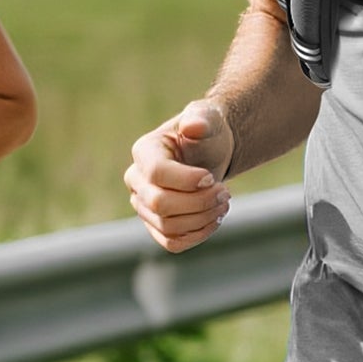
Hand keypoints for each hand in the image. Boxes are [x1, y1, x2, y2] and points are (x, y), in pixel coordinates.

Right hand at [124, 100, 233, 252]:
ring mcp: (143, 205)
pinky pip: (171, 242)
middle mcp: (136, 179)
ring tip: (224, 204)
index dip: (187, 180)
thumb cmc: (208, 134)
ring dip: (202, 219)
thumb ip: (201, 120)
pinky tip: (215, 220)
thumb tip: (192, 126)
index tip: (212, 177)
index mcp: (144, 151)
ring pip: (167, 226)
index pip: (157, 173)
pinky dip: (197, 235)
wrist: (211, 154)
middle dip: (199, 202)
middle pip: (159, 204)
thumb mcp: (209, 120)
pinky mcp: (156, 224)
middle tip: (225, 193)